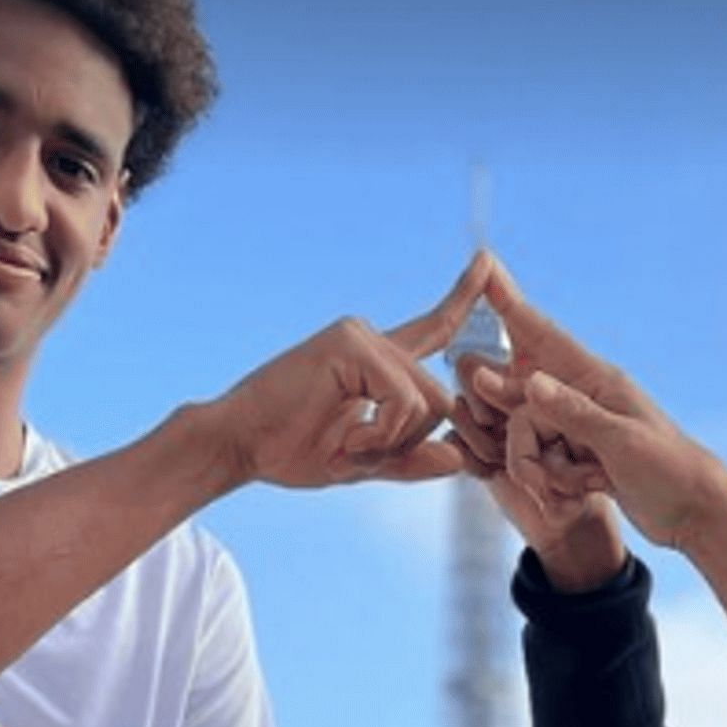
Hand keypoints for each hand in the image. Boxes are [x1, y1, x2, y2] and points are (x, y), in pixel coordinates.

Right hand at [206, 255, 495, 491]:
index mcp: (380, 362)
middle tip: (355, 458)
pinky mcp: (351, 342)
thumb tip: (460, 460)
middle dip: (407, 445)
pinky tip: (346, 440)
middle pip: (441, 399)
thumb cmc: (292, 450)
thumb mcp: (364, 463)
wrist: (240, 444)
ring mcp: (363, 335)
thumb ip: (411, 461)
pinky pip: (403, 400)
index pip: (434, 331)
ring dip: (391, 443)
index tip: (486, 262)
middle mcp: (375, 339)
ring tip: (346, 449)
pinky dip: (381, 434)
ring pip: (426, 402)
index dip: (461, 301)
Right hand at [449, 260, 723, 550]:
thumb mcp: (622, 441)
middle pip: (519, 397)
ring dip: (546, 469)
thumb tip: (530, 383)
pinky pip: (540, 463)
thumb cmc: (670, 470)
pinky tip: (590, 491)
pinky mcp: (578, 456)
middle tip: (554, 453)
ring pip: (525, 437)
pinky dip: (556, 483)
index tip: (482, 264)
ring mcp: (577, 427)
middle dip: (522, 435)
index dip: (508, 300)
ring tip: (589, 483)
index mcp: (594, 377)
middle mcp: (580, 396)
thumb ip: (574, 413)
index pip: (539, 332)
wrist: (695, 510)